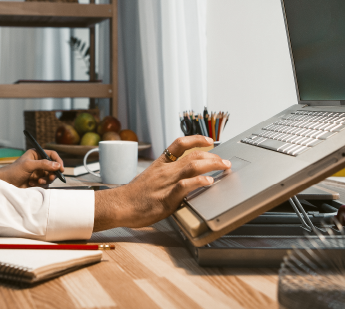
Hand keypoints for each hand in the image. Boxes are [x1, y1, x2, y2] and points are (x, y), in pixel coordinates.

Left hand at [0, 149, 63, 187]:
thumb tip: (57, 165)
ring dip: (46, 179)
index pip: (52, 155)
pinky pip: (46, 182)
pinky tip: (32, 183)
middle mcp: (39, 162)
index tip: (61, 169)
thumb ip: (43, 164)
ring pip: (50, 175)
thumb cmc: (15, 171)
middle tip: (50, 178)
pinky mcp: (38, 179)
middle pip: (53, 166)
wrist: (7, 182)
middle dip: (52, 173)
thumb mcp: (29, 165)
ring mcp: (39, 171)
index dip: (58, 161)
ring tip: (38, 182)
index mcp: (37, 154)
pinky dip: (41, 184)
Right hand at [93, 135, 229, 229]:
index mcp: (161, 164)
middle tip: (224, 161)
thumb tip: (180, 179)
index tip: (209, 141)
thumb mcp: (149, 179)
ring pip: (192, 167)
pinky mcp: (167, 198)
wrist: (120, 205)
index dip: (196, 139)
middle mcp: (165, 171)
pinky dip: (198, 182)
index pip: (179, 144)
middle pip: (192, 155)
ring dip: (211, 165)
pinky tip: (208, 181)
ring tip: (223, 166)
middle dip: (212, 156)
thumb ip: (165, 177)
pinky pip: (184, 186)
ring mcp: (166, 183)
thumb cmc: (134, 196)